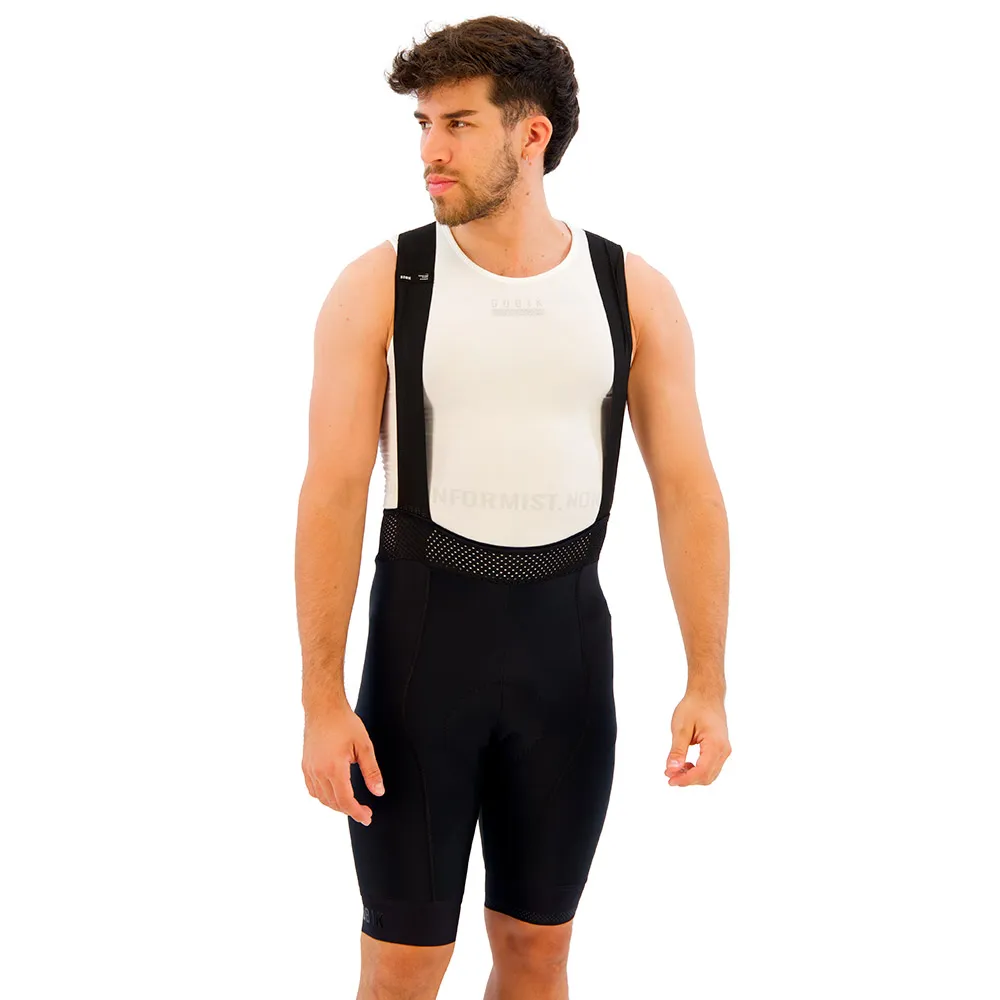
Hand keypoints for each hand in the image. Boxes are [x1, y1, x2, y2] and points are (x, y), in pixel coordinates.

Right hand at [302, 702, 384, 824]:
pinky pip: (313, 789)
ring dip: (336, 805)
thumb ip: (372, 771)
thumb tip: (378, 792)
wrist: (323, 707)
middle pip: (333, 803)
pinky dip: (324, 796)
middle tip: (364, 812)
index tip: (367, 817)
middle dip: (349, 810)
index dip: (357, 813)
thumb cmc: (344, 722)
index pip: (345, 801)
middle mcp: (318, 772)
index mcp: (334, 768)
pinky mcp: (305, 765)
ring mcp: (309, 769)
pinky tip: (333, 793)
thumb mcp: (364, 746)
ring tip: (351, 804)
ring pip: (321, 798)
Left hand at [665, 688, 730, 785]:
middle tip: (669, 774)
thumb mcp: (681, 728)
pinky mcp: (720, 750)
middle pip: (707, 776)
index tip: (670, 779)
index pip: (702, 771)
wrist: (706, 695)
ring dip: (692, 776)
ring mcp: (724, 751)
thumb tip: (671, 770)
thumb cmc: (694, 707)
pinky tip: (684, 765)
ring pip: (710, 774)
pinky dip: (697, 770)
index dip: (685, 779)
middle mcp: (723, 750)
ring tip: (675, 770)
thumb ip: (677, 751)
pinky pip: (711, 767)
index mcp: (715, 744)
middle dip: (687, 779)